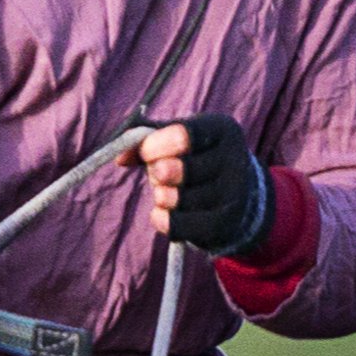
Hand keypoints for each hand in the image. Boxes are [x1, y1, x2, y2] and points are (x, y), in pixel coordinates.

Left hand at [133, 116, 272, 258]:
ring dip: (161, 196)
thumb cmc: (195, 158)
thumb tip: (119, 156)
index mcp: (222, 129)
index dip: (154, 146)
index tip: (144, 153)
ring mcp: (233, 195)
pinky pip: (181, 226)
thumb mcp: (176, 140)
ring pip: (180, 199)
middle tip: (157, 174)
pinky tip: (159, 213)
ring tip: (164, 193)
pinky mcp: (224, 224)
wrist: (236, 195)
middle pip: (182, 169)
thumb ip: (147, 140)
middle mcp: (235, 160)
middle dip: (158, 173)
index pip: (183, 136)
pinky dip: (162, 220)